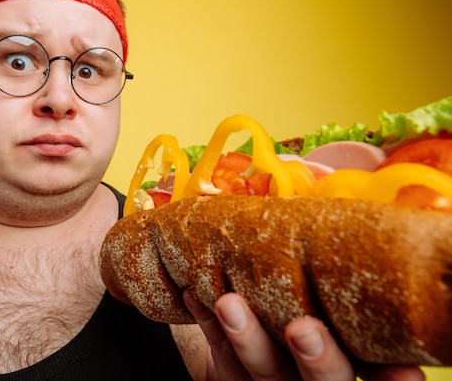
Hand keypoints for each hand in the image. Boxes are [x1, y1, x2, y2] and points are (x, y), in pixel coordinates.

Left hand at [184, 290, 424, 380]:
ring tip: (229, 303)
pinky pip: (217, 356)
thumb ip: (333, 292)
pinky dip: (206, 322)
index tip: (406, 373)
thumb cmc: (298, 320)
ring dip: (246, 338)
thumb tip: (339, 235)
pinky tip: (195, 295)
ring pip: (263, 372)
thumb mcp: (327, 308)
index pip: (375, 380)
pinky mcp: (228, 377)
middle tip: (302, 329)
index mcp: (342, 366)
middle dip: (317, 361)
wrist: (248, 354)